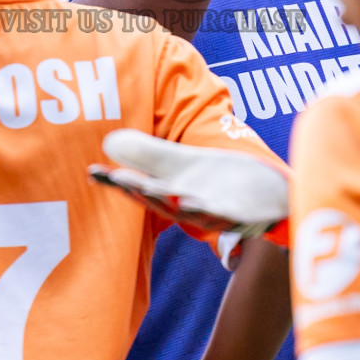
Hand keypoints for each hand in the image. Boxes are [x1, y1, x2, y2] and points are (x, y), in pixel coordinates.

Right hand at [88, 129, 288, 237]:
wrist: (266, 192)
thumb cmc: (219, 179)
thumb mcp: (181, 163)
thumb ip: (149, 155)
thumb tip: (109, 142)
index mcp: (173, 193)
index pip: (140, 188)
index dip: (117, 182)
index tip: (93, 171)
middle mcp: (190, 207)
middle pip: (162, 201)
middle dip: (141, 191)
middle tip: (119, 178)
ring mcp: (215, 213)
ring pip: (190, 212)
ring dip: (174, 204)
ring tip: (154, 190)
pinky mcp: (241, 216)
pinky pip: (225, 216)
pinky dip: (210, 212)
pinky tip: (192, 200)